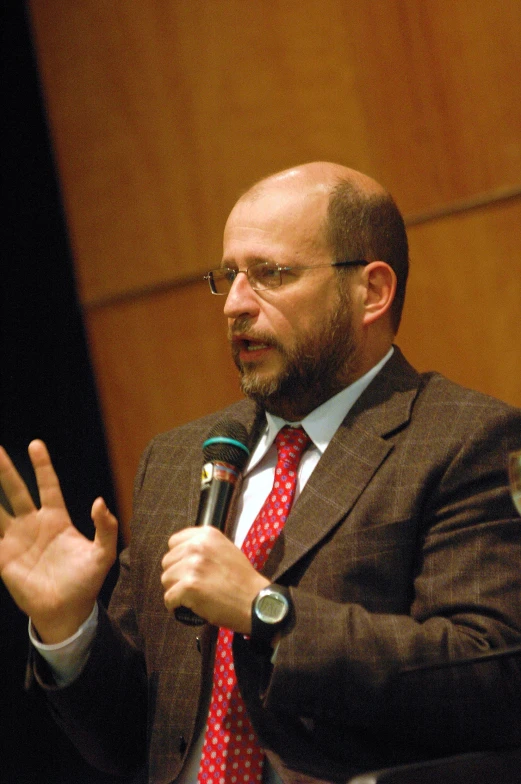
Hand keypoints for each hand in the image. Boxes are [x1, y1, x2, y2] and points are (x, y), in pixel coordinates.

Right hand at [0, 440, 117, 642]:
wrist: (67, 612)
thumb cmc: (86, 582)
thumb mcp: (104, 554)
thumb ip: (106, 527)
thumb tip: (99, 502)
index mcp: (57, 519)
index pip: (48, 486)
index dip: (42, 466)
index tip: (35, 444)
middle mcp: (33, 525)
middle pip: (16, 491)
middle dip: (5, 470)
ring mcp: (16, 540)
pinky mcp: (4, 558)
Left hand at [161, 526, 268, 633]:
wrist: (255, 601)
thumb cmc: (242, 580)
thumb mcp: (226, 549)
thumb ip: (205, 547)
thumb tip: (183, 553)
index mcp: (206, 535)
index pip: (174, 542)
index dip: (179, 558)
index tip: (187, 568)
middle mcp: (197, 546)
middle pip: (167, 561)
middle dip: (176, 575)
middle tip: (193, 585)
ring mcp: (193, 566)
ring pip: (166, 579)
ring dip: (176, 590)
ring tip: (193, 595)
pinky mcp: (189, 586)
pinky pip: (169, 598)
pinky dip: (175, 605)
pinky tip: (189, 606)